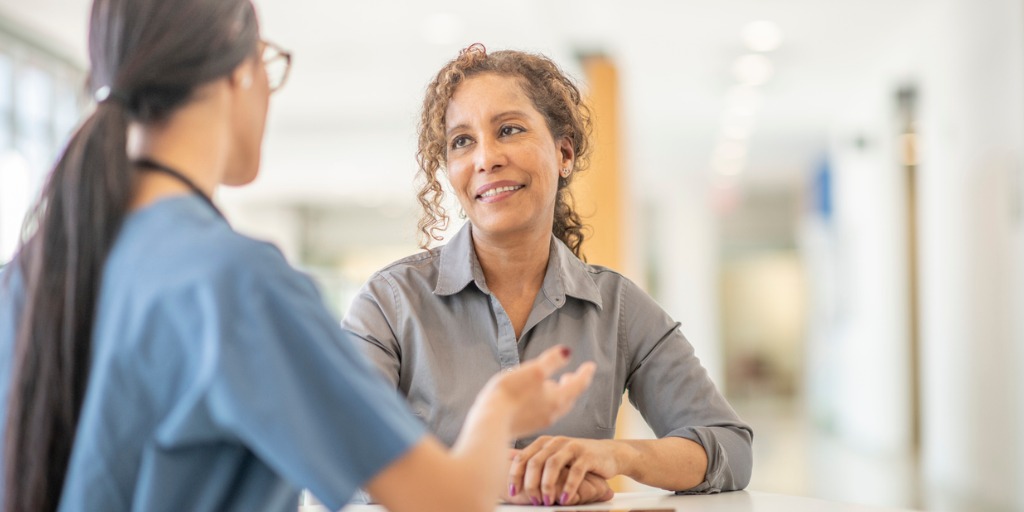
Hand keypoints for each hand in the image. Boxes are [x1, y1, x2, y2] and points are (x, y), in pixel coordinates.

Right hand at [474, 346, 595, 438]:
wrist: (489, 424)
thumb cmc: (511, 394)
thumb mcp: (533, 371)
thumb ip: (551, 361)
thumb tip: (567, 351)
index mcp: (557, 399)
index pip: (578, 384)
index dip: (585, 373)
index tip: (591, 365)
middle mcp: (552, 413)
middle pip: (569, 397)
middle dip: (573, 385)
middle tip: (572, 376)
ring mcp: (539, 422)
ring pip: (556, 406)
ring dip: (559, 394)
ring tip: (553, 385)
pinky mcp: (526, 427)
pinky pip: (544, 413)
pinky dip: (546, 402)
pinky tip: (535, 399)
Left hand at [510, 436, 621, 505]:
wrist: (609, 454)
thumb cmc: (578, 459)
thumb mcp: (555, 457)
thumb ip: (535, 461)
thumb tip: (508, 464)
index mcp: (544, 443)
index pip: (523, 457)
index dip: (515, 475)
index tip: (512, 491)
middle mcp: (556, 442)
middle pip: (535, 461)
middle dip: (531, 483)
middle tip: (532, 500)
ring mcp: (572, 447)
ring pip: (553, 464)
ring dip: (547, 485)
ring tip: (547, 501)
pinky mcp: (588, 455)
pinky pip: (576, 472)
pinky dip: (568, 487)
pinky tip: (564, 498)